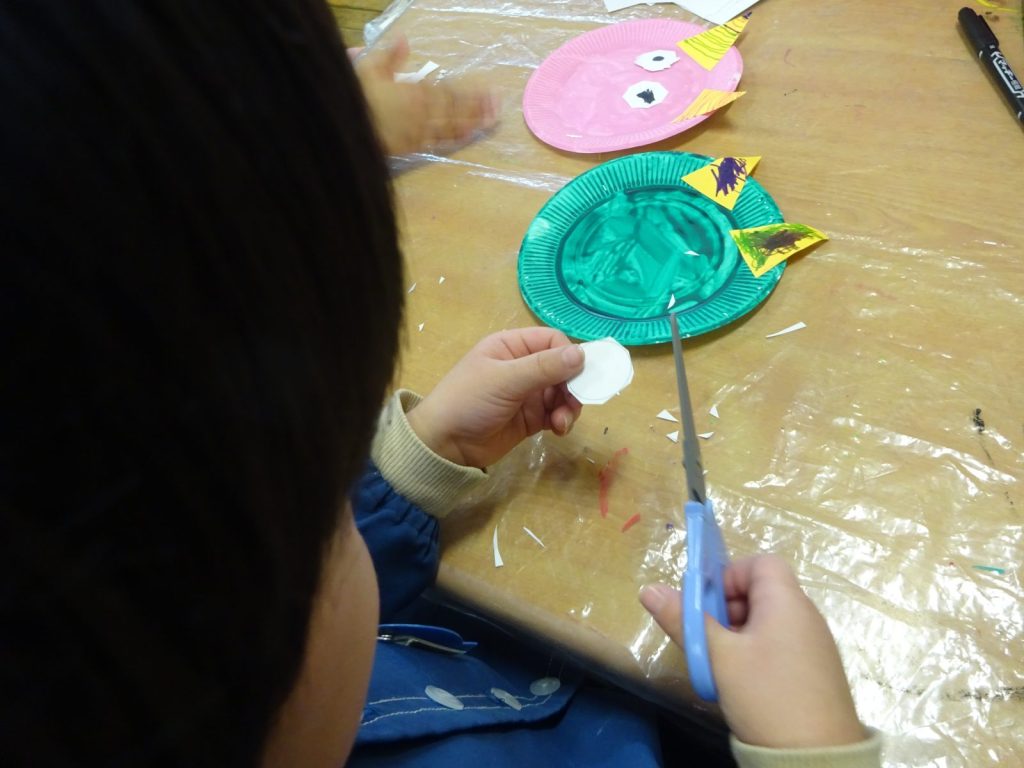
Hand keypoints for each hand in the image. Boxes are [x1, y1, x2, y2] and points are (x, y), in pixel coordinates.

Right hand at [354, 36, 497, 154]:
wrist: (344, 128)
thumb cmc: (356, 96)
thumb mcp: (369, 69)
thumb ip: (390, 56)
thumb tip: (404, 39)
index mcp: (414, 92)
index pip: (449, 91)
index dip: (470, 92)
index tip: (488, 90)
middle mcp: (422, 112)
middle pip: (456, 109)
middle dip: (478, 107)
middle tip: (497, 105)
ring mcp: (419, 131)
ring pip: (451, 126)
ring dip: (472, 122)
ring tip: (490, 120)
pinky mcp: (412, 146)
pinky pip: (439, 142)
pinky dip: (455, 138)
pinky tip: (467, 136)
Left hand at [406, 328, 583, 468]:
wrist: (445, 444)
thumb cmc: (468, 401)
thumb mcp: (505, 380)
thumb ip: (544, 367)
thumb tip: (581, 353)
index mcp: (511, 346)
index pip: (552, 341)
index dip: (569, 355)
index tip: (578, 375)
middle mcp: (522, 366)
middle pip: (562, 368)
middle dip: (572, 385)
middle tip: (575, 402)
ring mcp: (527, 393)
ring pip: (563, 392)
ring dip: (569, 406)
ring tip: (562, 422)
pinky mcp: (530, 418)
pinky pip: (556, 413)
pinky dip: (562, 420)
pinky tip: (558, 429)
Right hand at [639, 555, 864, 749]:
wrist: (815, 759)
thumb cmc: (765, 695)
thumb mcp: (717, 657)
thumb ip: (683, 620)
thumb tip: (648, 589)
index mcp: (787, 602)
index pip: (760, 563)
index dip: (728, 575)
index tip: (708, 605)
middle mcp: (805, 615)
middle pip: (760, 591)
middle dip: (726, 608)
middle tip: (708, 639)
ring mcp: (813, 645)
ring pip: (766, 621)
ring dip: (738, 634)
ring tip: (721, 664)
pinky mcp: (815, 671)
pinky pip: (779, 645)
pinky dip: (756, 653)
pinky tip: (743, 682)